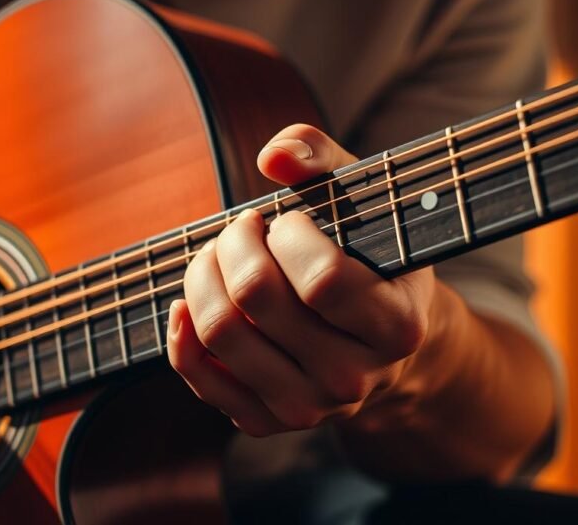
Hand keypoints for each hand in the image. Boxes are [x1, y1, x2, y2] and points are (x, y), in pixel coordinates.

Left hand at [167, 124, 439, 435]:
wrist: (376, 346)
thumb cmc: (368, 259)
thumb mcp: (364, 203)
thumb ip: (324, 160)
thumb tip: (274, 157)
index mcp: (396, 326)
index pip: (321, 278)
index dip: (290, 235)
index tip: (288, 219)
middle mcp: (355, 378)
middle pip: (258, 299)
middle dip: (234, 242)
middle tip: (242, 227)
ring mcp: (308, 407)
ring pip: (220, 332)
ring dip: (202, 275)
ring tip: (218, 254)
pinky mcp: (265, 421)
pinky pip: (199, 375)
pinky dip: (180, 329)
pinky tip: (190, 298)